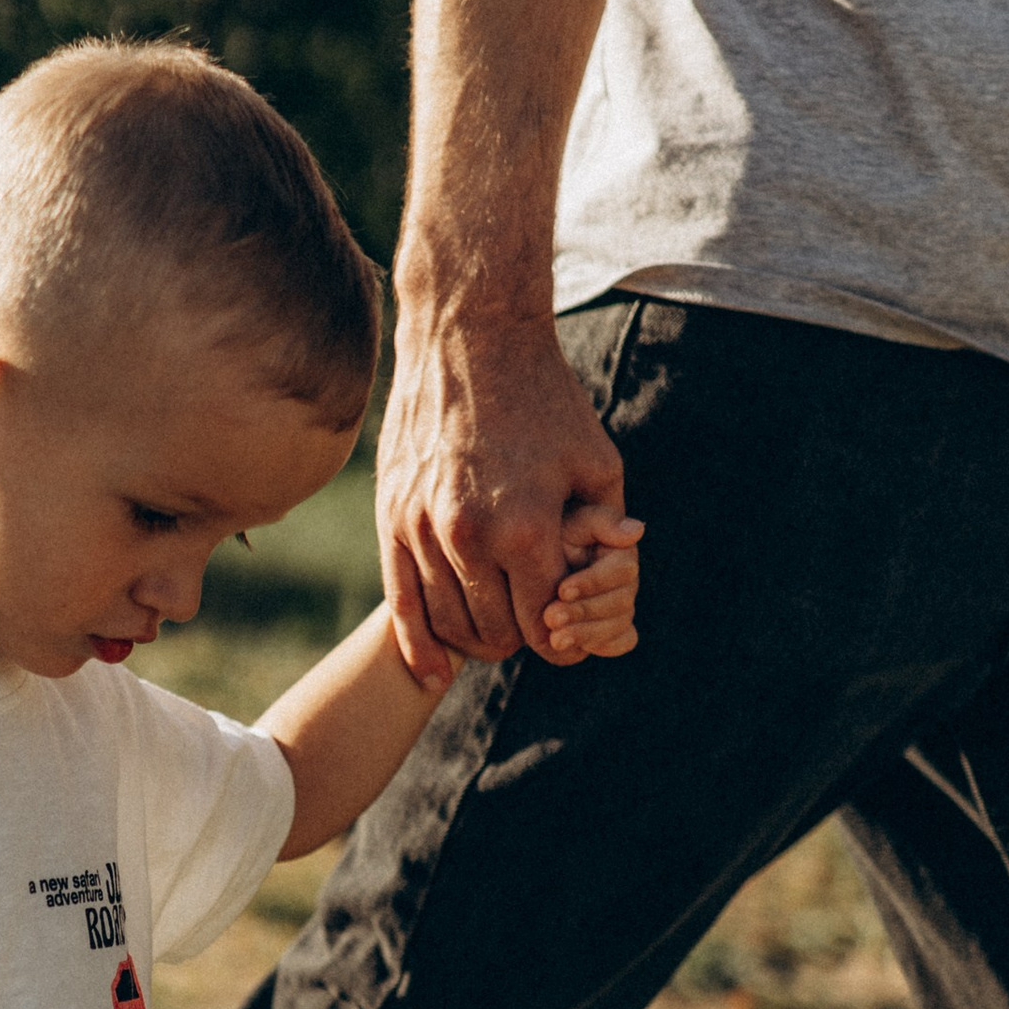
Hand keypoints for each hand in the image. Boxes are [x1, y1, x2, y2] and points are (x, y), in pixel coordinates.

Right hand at [378, 306, 631, 678]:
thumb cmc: (543, 398)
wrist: (469, 338)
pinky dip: (418, 644)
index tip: (571, 642)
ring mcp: (422, 530)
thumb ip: (607, 523)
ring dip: (475, 640)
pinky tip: (432, 671)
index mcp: (527, 529)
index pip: (545, 624)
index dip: (563, 645)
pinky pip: (400, 602)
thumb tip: (617, 567)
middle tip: (536, 632)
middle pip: (497, 631)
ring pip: (450, 622)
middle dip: (522, 641)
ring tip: (496, 638)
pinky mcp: (391, 519)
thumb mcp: (596, 459)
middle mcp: (469, 538)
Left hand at [539, 503, 644, 661]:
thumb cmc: (548, 534)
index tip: (562, 590)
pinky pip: (619, 643)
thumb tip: (637, 529)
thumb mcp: (569, 523)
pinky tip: (573, 647)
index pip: (622, 571)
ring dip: (586, 634)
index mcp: (620, 553)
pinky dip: (601, 645)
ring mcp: (620, 608)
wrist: (526, 562)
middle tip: (551, 618)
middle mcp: (626, 581)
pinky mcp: (609, 629)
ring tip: (554, 639)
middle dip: (584, 612)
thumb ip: (601, 522)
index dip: (593, 583)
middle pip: (622, 603)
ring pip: (618, 626)